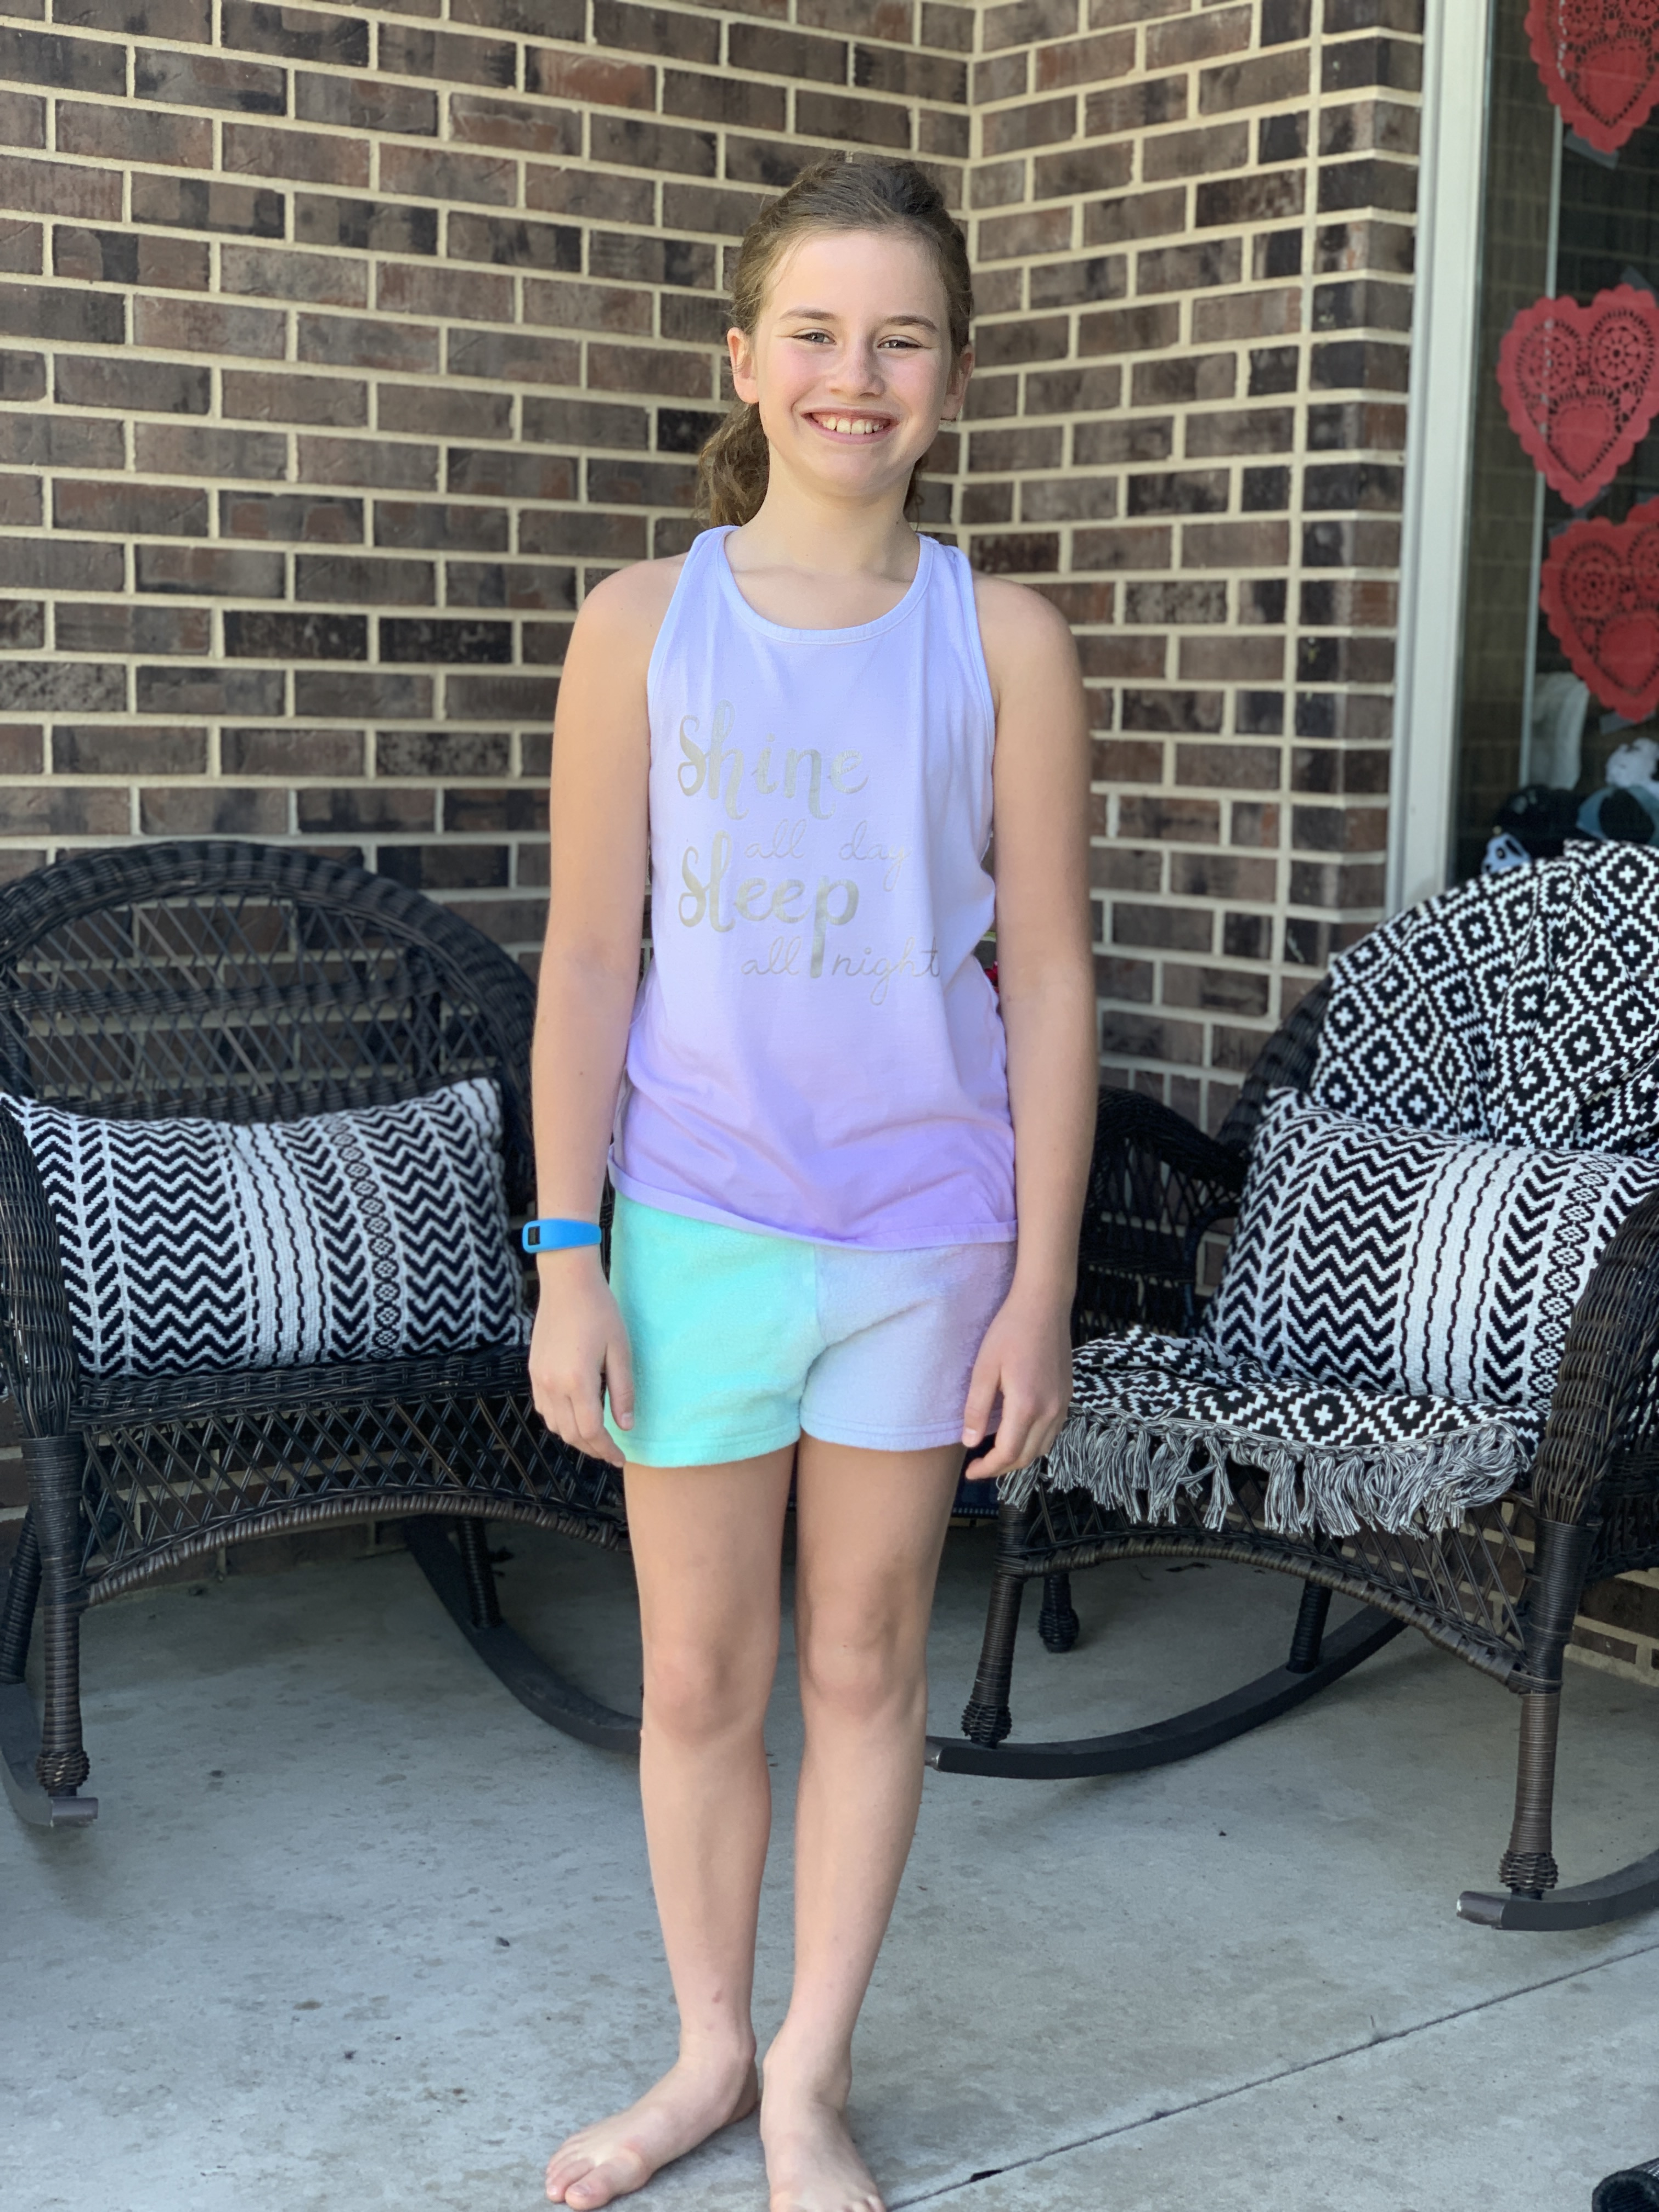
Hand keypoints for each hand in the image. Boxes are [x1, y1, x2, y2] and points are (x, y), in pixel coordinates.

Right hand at [527, 1251, 633, 1468]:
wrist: (567, 1282)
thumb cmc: (600, 1311)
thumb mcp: (620, 1350)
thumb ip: (623, 1391)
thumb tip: (626, 1426)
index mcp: (577, 1380)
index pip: (591, 1431)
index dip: (606, 1450)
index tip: (621, 1458)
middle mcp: (553, 1384)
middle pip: (571, 1434)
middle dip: (593, 1449)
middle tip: (612, 1452)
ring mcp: (539, 1378)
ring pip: (555, 1425)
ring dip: (575, 1437)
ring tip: (597, 1437)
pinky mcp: (533, 1370)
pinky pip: (544, 1408)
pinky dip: (560, 1420)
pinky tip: (576, 1415)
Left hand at [959, 1282, 1072, 1482]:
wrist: (1044, 1305)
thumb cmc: (1009, 1331)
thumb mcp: (983, 1368)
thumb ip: (976, 1408)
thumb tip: (969, 1442)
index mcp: (1026, 1406)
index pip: (1007, 1454)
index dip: (987, 1469)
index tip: (969, 1472)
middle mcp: (1050, 1412)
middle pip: (1026, 1457)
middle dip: (1001, 1468)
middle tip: (978, 1466)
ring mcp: (1063, 1405)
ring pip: (1042, 1448)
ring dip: (1018, 1457)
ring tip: (995, 1454)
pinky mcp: (1067, 1396)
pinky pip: (1052, 1433)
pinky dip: (1034, 1443)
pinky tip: (1018, 1433)